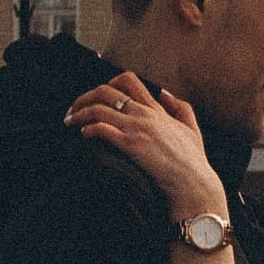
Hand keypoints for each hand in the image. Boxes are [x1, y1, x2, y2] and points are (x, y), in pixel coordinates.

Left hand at [64, 70, 226, 221]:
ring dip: (79, 113)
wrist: (192, 182)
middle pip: (106, 91)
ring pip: (98, 109)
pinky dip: (88, 129)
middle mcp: (144, 114)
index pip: (128, 81)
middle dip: (84, 97)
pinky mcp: (130, 145)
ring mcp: (136, 128)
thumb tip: (165, 93)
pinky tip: (83, 134)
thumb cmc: (193, 162)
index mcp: (157, 109)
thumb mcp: (192, 128)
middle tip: (74, 109)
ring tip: (70, 121)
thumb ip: (180, 108)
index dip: (107, 83)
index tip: (97, 96)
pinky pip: (101, 129)